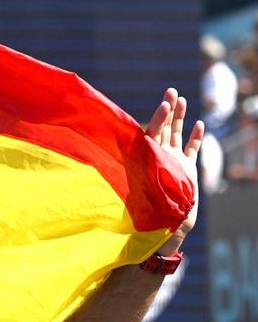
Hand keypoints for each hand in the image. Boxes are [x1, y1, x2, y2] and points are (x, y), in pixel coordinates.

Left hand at [144, 88, 203, 253]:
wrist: (163, 230)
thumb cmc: (147, 216)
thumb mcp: (142, 196)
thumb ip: (140, 182)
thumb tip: (122, 171)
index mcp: (148, 162)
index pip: (152, 135)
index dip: (158, 120)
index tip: (164, 105)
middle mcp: (159, 159)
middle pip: (163, 129)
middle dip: (168, 110)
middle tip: (171, 90)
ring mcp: (172, 163)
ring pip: (175, 136)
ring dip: (179, 118)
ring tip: (181, 99)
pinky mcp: (185, 171)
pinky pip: (190, 150)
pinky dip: (194, 138)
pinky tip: (199, 124)